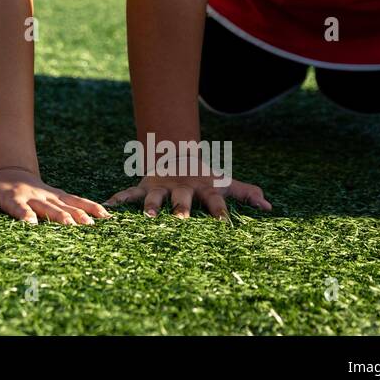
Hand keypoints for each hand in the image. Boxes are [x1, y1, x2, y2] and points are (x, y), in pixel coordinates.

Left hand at [0, 167, 108, 223]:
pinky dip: (91, 207)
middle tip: (69, 226)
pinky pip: (78, 201)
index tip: (31, 224)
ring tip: (92, 224)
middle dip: (58, 217)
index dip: (24, 215)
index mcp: (14, 197)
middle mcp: (34, 196)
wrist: (12, 173)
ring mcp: (49, 196)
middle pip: (47, 207)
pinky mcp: (61, 196)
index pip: (18, 207)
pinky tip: (106, 217)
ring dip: (79, 213)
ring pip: (66, 204)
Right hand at [106, 174, 270, 218]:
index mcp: (203, 188)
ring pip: (156, 198)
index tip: (225, 226)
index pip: (215, 201)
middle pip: (183, 199)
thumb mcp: (225, 182)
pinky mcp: (145, 187)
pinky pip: (130, 194)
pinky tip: (109, 206)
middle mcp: (182, 187)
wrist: (177, 154)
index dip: (221, 212)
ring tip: (148, 218)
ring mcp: (162, 187)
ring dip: (152, 207)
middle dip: (181, 210)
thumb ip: (247, 192)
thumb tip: (270, 206)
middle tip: (181, 221)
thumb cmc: (205, 177)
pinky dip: (119, 199)